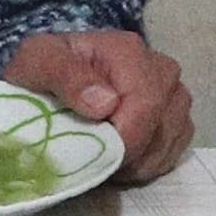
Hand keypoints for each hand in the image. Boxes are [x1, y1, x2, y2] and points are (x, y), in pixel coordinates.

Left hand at [3, 29, 196, 183]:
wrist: (52, 78)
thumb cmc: (44, 71)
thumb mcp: (37, 63)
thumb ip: (65, 76)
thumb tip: (106, 104)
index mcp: (128, 51)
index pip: (145, 105)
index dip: (124, 140)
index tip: (96, 156)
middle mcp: (161, 69)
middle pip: (161, 126)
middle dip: (128, 154)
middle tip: (94, 161)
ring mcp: (174, 94)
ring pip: (168, 142)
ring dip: (136, 162)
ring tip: (102, 157)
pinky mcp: (178, 118)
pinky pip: (174, 151)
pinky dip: (147, 164)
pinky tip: (120, 159)